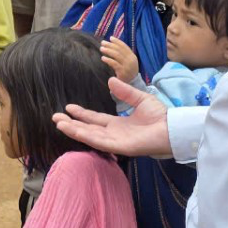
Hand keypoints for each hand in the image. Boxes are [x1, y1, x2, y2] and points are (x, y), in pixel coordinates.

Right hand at [52, 77, 170, 156]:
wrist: (172, 128)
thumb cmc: (160, 116)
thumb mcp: (140, 98)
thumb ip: (125, 91)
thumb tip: (110, 80)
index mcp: (118, 124)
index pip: (95, 119)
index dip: (81, 114)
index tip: (68, 108)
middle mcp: (114, 134)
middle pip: (88, 129)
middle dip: (71, 124)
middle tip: (55, 118)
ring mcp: (115, 141)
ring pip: (89, 136)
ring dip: (74, 130)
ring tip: (59, 123)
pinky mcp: (120, 147)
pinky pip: (99, 141)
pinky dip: (85, 136)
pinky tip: (74, 130)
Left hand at [100, 36, 139, 83]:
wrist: (131, 84)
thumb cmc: (127, 72)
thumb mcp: (127, 62)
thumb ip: (122, 55)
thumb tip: (113, 44)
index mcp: (132, 56)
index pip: (124, 46)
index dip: (117, 41)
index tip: (110, 38)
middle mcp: (131, 60)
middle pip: (119, 50)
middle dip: (110, 45)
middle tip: (102, 42)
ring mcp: (127, 66)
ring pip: (117, 55)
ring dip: (108, 51)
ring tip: (101, 48)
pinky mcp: (122, 72)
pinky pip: (114, 64)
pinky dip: (108, 60)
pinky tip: (103, 58)